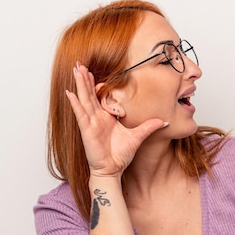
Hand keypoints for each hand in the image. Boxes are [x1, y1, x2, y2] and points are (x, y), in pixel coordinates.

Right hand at [65, 62, 167, 177]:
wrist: (113, 170)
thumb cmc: (121, 155)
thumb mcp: (138, 137)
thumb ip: (149, 127)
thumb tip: (164, 121)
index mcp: (107, 117)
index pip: (100, 97)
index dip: (97, 84)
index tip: (95, 71)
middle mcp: (97, 118)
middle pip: (89, 94)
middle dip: (85, 79)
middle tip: (80, 64)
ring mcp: (90, 123)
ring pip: (84, 100)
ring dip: (80, 85)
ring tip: (76, 70)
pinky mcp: (87, 130)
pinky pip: (80, 114)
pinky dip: (75, 103)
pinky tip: (70, 93)